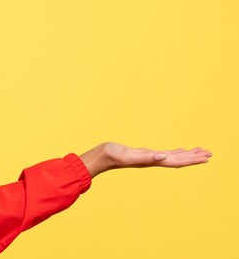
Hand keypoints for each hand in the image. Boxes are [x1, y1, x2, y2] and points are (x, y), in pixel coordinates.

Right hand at [80, 142, 211, 177]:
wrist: (101, 156)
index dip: (191, 160)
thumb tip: (162, 157)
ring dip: (186, 155)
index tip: (205, 158)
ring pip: (172, 156)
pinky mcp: (144, 153)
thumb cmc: (113, 156)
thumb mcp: (129, 156)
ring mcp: (149, 157)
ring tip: (198, 151)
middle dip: (194, 157)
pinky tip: (177, 150)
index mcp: (153, 161)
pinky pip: (164, 153)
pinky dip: (174, 152)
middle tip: (209, 153)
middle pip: (178, 160)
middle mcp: (154, 160)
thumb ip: (145, 157)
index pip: (177, 161)